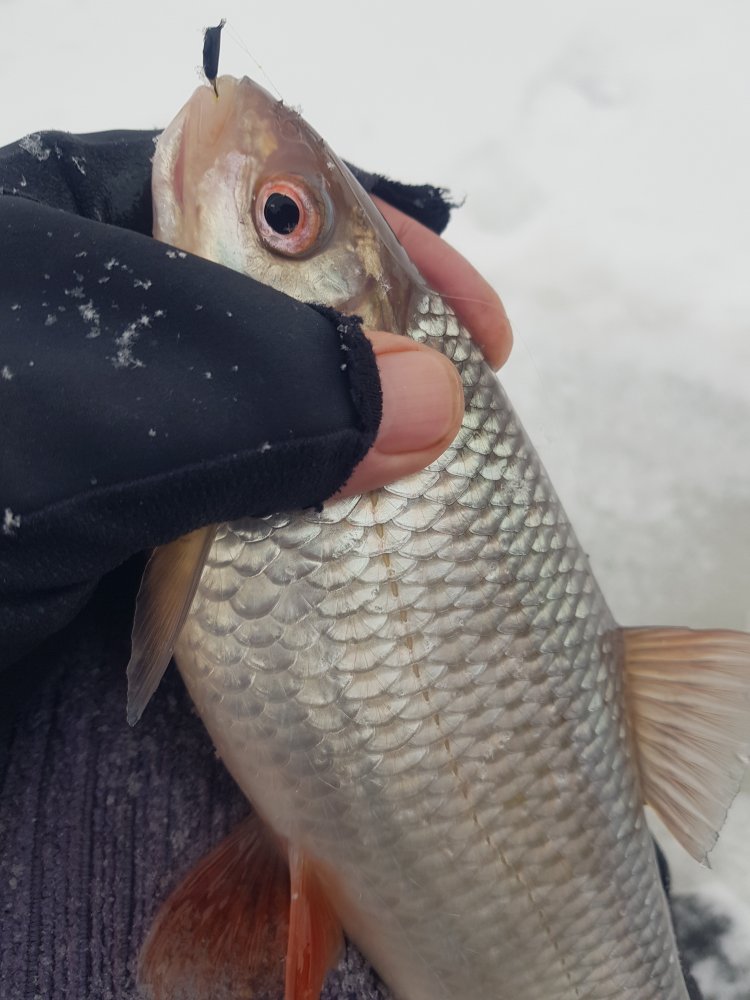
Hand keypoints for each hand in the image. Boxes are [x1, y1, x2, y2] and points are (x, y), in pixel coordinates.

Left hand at [0, 130, 509, 663]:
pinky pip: (232, 522)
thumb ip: (260, 389)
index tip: (475, 322)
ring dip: (350, 461)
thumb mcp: (70, 411)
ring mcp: (101, 445)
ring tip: (431, 495)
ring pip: (260, 425)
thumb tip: (431, 402)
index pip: (248, 191)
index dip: (374, 242)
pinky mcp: (108, 546)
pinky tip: (346, 562)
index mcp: (56, 234)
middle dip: (379, 355)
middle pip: (271, 314)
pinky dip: (302, 542)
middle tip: (468, 415)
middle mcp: (85, 330)